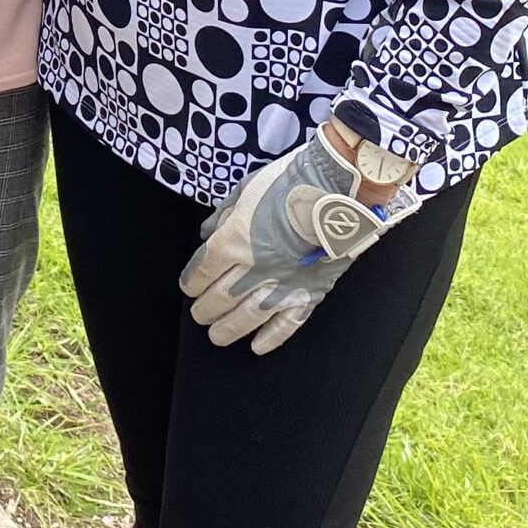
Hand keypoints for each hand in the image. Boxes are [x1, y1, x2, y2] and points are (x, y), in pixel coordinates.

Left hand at [178, 128, 421, 354]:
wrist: (339, 188)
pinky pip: (287, 324)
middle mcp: (254, 269)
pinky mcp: (310, 293)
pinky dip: (271, 338)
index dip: (191, 281)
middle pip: (220, 298)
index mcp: (234, 241)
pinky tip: (258, 347)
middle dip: (205, 309)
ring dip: (228, 329)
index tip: (189, 287)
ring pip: (247, 318)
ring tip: (217, 336)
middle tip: (200, 314)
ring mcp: (283, 284)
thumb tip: (207, 232)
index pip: (203, 271)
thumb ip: (223, 214)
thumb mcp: (246, 188)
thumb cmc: (291, 181)